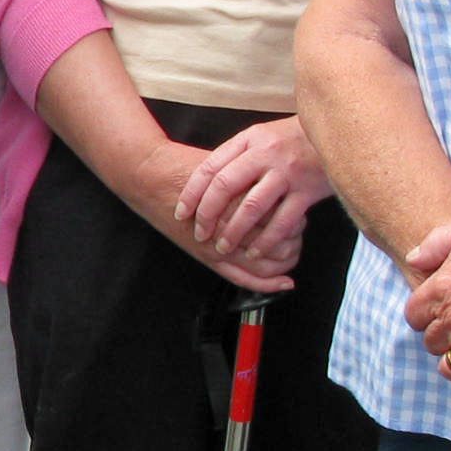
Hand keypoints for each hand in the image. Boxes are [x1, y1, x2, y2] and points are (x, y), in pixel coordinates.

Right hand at [128, 135, 297, 292]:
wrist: (152, 178)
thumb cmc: (186, 169)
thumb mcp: (228, 166)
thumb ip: (254, 179)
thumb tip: (284, 187)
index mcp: (244, 199)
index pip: (286, 220)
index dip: (297, 221)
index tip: (297, 214)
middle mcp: (234, 224)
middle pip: (281, 243)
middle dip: (294, 242)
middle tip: (295, 234)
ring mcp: (221, 245)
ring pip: (267, 264)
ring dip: (283, 262)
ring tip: (288, 253)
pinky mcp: (210, 257)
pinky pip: (245, 278)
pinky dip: (267, 284)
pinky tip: (282, 283)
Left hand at [172, 116, 333, 273]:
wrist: (341, 129)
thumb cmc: (295, 136)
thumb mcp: (263, 136)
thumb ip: (239, 154)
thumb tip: (208, 179)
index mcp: (249, 139)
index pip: (210, 167)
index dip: (192, 192)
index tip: (181, 212)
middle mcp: (266, 154)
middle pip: (225, 187)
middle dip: (207, 215)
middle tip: (200, 235)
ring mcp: (287, 173)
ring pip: (252, 208)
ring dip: (234, 232)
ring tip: (223, 248)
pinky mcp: (308, 190)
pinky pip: (282, 221)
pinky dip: (266, 241)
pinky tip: (255, 252)